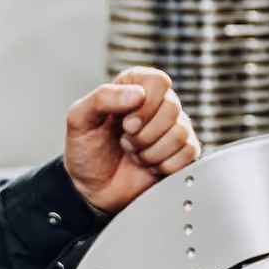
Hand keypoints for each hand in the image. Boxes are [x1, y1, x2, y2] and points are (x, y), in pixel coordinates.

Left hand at [64, 66, 200, 214]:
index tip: (126, 122)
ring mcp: (172, 128)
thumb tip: (137, 94)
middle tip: (126, 142)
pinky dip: (164, 165)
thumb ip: (102, 98)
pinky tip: (150, 165)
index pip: (157, 81)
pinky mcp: (182, 152)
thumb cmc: (86, 150)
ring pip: (180, 133)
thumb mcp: (79, 119)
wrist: (93, 188)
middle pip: (172, 107)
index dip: (145, 104)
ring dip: (151, 152)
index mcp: (133, 87)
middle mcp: (157, 104)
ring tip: (135, 154)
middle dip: (144, 134)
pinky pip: (188, 154)